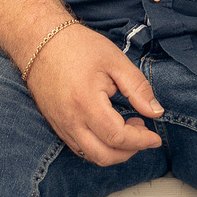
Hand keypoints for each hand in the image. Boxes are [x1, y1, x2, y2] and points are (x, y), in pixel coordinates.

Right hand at [24, 25, 163, 165]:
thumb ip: (138, 88)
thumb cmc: (78, 46)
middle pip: (104, 155)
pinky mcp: (56, 124)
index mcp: (87, 104)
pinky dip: (98, 147)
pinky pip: (79, 147)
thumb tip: (156, 112)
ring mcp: (61, 125)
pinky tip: (108, 128)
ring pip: (90, 156)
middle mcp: (71, 121)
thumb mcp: (115, 61)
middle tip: (142, 133)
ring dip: (114, 152)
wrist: (40, 41)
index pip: (118, 137)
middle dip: (129, 151)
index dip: (141, 141)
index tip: (154, 137)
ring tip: (127, 129)